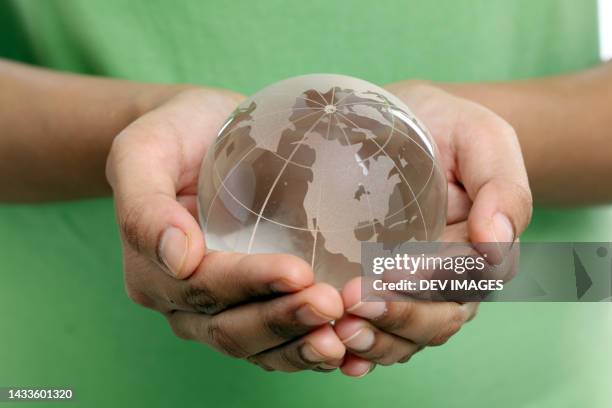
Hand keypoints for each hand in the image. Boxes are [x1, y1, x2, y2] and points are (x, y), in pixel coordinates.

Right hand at [106, 88, 344, 371]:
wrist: (199, 137)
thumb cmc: (172, 137)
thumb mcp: (141, 151)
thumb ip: (145, 205)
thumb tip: (178, 260)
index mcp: (152, 270)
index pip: (202, 287)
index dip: (249, 283)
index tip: (298, 271)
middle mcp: (182, 302)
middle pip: (231, 328)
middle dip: (282, 320)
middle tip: (331, 305)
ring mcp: (218, 311)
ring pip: (257, 346)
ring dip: (300, 345)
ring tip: (345, 336)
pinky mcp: (252, 306)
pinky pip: (276, 343)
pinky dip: (308, 349)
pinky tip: (346, 344)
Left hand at [334, 82, 532, 376]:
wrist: (414, 125)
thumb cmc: (452, 131)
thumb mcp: (485, 141)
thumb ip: (502, 187)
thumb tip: (495, 241)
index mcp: (480, 249)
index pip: (462, 280)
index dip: (427, 282)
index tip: (384, 276)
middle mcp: (452, 279)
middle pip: (436, 319)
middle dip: (397, 318)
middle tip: (351, 306)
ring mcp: (416, 291)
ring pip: (406, 336)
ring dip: (375, 341)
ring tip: (338, 332)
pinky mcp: (382, 292)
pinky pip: (378, 331)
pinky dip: (359, 350)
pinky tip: (335, 353)